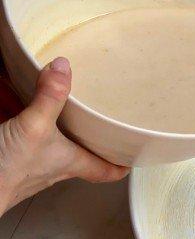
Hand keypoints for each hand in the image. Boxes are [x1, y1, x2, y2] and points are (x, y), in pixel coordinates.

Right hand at [0, 0, 128, 215]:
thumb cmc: (7, 172)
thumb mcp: (35, 127)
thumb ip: (51, 97)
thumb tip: (64, 66)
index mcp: (71, 161)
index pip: (107, 169)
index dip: (124, 162)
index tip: (139, 150)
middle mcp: (54, 160)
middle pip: (81, 146)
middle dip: (90, 127)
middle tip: (103, 107)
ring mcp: (30, 155)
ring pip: (48, 130)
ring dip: (52, 111)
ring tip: (60, 87)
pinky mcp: (8, 147)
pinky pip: (18, 121)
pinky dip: (16, 103)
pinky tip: (13, 86)